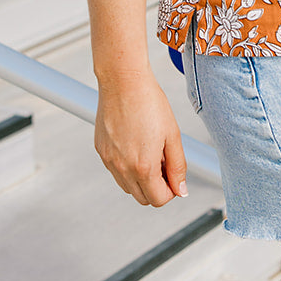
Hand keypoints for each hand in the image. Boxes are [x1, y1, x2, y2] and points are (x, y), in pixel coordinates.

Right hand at [94, 68, 188, 206]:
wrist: (123, 81)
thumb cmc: (150, 103)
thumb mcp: (173, 135)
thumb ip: (178, 166)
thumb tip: (180, 190)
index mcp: (143, 166)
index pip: (158, 200)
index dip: (171, 191)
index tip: (174, 175)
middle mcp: (122, 168)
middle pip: (142, 198)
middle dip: (156, 187)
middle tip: (164, 162)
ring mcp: (108, 160)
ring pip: (127, 186)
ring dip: (141, 179)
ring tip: (150, 151)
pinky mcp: (100, 151)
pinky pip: (115, 170)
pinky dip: (127, 166)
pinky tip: (135, 143)